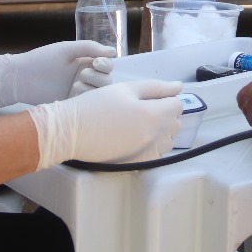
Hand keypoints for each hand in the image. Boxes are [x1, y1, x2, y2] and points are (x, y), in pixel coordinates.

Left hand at [0, 40, 116, 109]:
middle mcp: (85, 77)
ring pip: (99, 94)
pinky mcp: (71, 104)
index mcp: (85, 62)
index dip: (106, 65)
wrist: (20, 78)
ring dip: (92, 89)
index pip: (106, 66)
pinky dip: (85, 99)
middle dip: (99, 77)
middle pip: (106, 81)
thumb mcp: (66, 49)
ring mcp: (78, 91)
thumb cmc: (42, 60)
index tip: (96, 63)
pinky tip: (74, 93)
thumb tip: (113, 51)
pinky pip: (87, 105)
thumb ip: (89, 48)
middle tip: (82, 74)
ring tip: (76, 85)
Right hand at [27, 79, 183, 168]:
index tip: (153, 98)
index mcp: (153, 115)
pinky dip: (152, 145)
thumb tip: (179, 87)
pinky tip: (135, 138)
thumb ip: (156, 87)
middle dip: (166, 114)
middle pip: (175, 124)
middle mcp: (154, 136)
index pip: (178, 105)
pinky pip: (157, 153)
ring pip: (168, 141)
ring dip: (161, 131)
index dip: (167, 99)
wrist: (71, 131)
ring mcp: (147, 153)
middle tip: (145, 108)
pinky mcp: (138, 164)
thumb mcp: (126, 89)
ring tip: (140, 124)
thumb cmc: (96, 105)